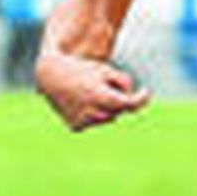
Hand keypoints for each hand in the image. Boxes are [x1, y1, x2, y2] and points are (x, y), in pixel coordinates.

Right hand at [35, 52, 150, 130]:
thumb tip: (129, 100)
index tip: (146, 92)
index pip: (128, 104)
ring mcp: (82, 120)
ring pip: (107, 118)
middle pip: (118, 111)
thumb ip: (124, 82)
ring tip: (90, 93)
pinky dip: (93, 114)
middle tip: (104, 86)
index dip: (140, 99)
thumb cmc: (81, 69)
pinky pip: (94, 122)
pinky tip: (81, 103)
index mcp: (99, 95)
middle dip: (117, 99)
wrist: (51, 75)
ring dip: (105, 108)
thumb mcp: (105, 69)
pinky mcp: (76, 126)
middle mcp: (91, 110)